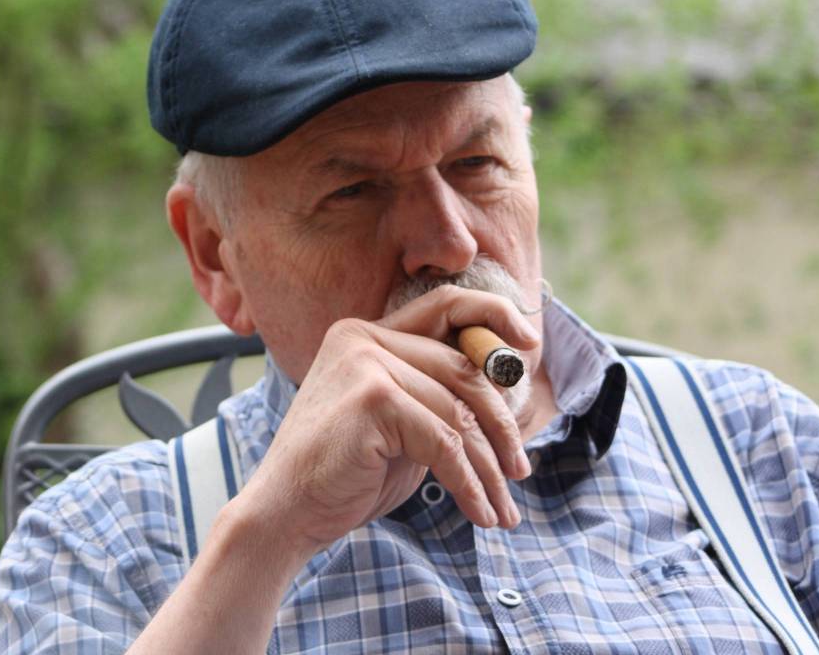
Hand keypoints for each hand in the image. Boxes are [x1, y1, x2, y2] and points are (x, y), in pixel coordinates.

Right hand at [236, 286, 539, 558]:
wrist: (287, 512)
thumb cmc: (344, 474)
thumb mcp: (399, 424)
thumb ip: (435, 396)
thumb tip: (504, 387)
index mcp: (365, 334)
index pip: (444, 307)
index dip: (494, 316)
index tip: (530, 343)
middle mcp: (362, 338)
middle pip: (462, 368)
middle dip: (502, 426)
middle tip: (519, 472)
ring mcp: (365, 363)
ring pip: (457, 413)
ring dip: (488, 468)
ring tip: (503, 509)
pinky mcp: (372, 398)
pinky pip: (444, 442)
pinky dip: (469, 483)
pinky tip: (479, 512)